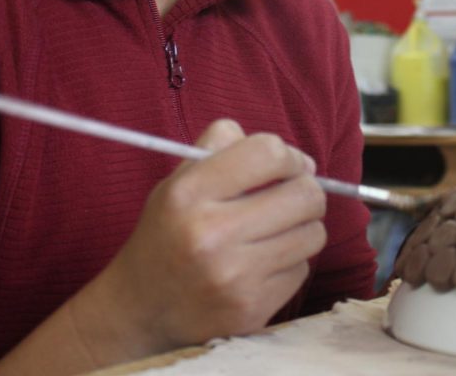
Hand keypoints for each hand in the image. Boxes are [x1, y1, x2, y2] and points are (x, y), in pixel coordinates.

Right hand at [74, 119, 327, 360]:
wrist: (142, 309)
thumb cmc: (169, 233)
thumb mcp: (179, 179)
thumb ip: (224, 145)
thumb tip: (298, 160)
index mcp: (189, 193)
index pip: (268, 153)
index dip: (290, 156)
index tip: (289, 166)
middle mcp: (211, 235)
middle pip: (304, 195)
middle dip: (307, 190)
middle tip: (292, 196)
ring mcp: (234, 277)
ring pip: (312, 234)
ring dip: (303, 227)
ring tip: (276, 230)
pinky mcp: (252, 309)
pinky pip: (302, 270)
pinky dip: (290, 263)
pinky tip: (262, 263)